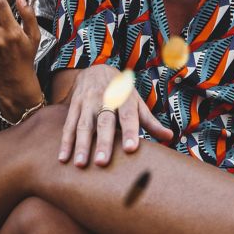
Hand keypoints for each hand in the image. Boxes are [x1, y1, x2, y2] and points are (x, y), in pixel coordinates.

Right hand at [58, 64, 172, 167]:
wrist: (96, 69)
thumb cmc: (121, 92)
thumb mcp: (136, 102)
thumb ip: (150, 122)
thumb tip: (170, 137)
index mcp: (124, 99)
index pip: (128, 117)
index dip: (130, 132)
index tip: (131, 149)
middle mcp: (105, 100)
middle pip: (104, 122)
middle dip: (102, 142)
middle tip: (102, 162)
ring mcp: (87, 103)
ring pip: (83, 125)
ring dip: (81, 145)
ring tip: (80, 164)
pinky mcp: (74, 106)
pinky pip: (68, 125)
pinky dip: (65, 142)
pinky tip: (63, 158)